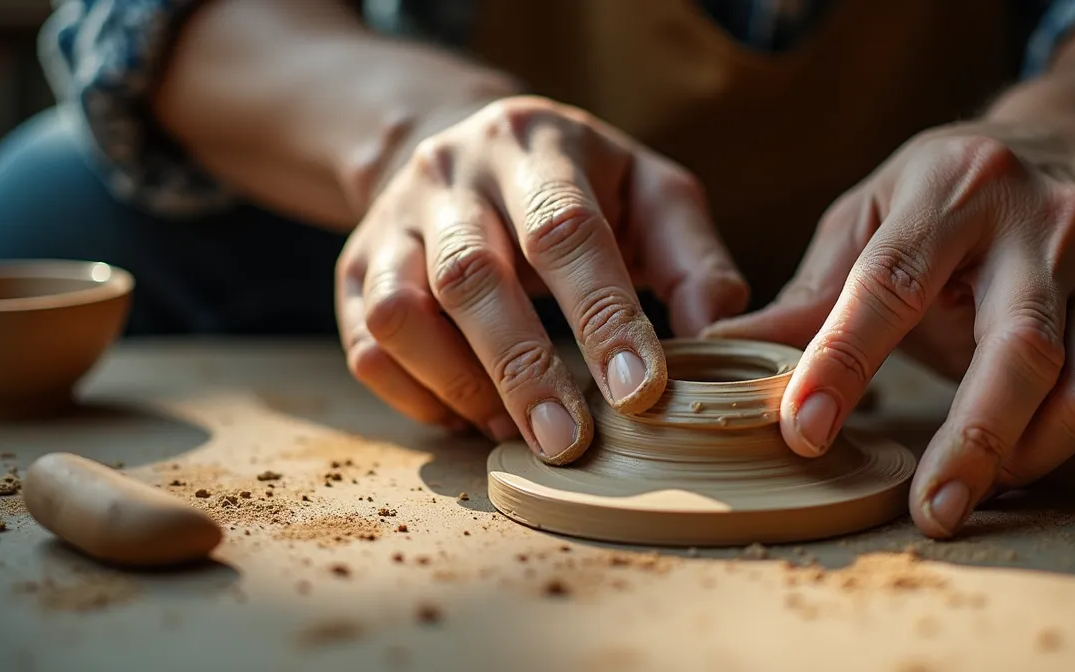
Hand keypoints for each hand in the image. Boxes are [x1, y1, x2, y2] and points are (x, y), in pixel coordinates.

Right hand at [337, 96, 748, 463]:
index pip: (565, 231)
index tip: (639, 393)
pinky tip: (470, 415)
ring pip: (402, 314)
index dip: (602, 317)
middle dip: (524, 370)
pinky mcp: (356, 269)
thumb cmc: (578, 185)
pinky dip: (417, 397)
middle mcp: (450, 175)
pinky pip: (368, 347)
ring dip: (461, 385)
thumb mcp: (649, 193)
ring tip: (516, 431)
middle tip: (569, 443)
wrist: (464, 146)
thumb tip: (719, 337)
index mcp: (535, 146)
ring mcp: (391, 222)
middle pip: (472, 277)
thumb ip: (691, 258)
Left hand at [705, 120, 1074, 536]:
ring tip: (972, 489)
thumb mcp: (874, 210)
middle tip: (929, 513)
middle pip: (1019, 350)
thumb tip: (721, 345)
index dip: (844, 362)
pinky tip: (1029, 465)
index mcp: (953, 189)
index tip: (804, 431)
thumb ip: (813, 288)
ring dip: (1026, 457)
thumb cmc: (954, 189)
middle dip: (972, 443)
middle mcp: (1041, 225)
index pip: (892, 283)